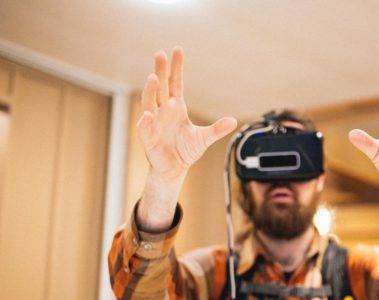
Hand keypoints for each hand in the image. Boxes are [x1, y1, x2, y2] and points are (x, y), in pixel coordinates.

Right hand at [137, 47, 236, 179]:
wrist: (174, 170)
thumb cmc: (186, 151)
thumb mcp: (204, 139)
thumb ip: (217, 129)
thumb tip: (233, 121)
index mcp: (175, 107)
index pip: (175, 83)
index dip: (176, 67)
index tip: (177, 50)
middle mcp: (162, 111)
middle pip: (160, 87)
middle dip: (160, 71)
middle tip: (160, 54)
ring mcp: (153, 123)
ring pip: (149, 103)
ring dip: (150, 90)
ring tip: (152, 78)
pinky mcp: (148, 138)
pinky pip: (145, 128)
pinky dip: (146, 121)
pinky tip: (149, 115)